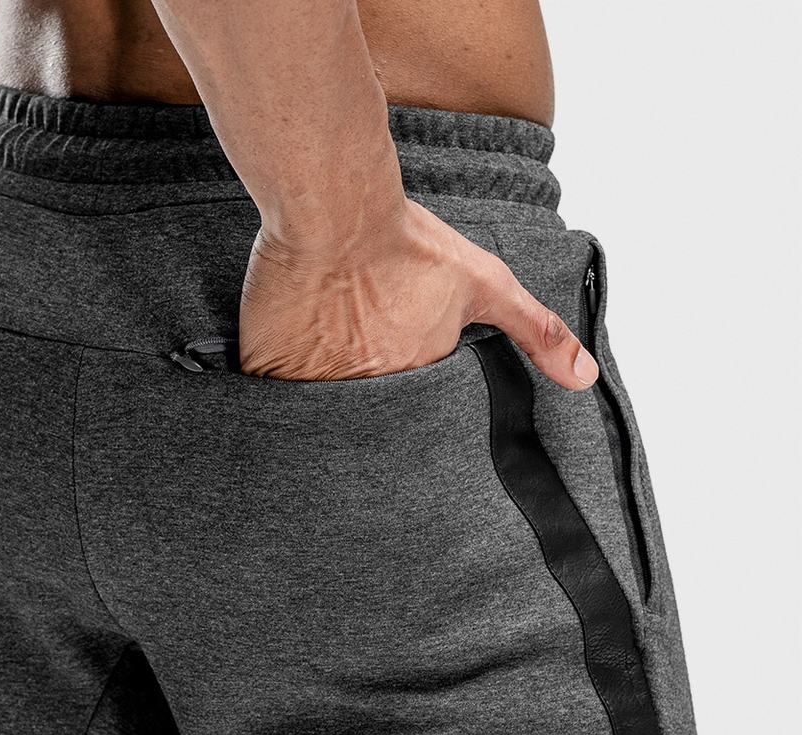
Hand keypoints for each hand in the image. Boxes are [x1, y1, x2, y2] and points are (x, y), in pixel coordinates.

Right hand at [239, 197, 598, 387]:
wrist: (335, 205)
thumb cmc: (409, 241)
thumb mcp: (486, 284)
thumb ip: (537, 332)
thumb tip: (584, 378)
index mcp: (413, 382)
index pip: (407, 410)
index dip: (397, 383)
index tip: (386, 358)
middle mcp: (364, 393)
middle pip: (359, 411)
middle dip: (358, 391)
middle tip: (351, 348)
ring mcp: (311, 385)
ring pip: (313, 408)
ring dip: (316, 389)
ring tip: (319, 346)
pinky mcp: (267, 368)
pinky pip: (268, 393)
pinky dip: (275, 379)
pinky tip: (284, 349)